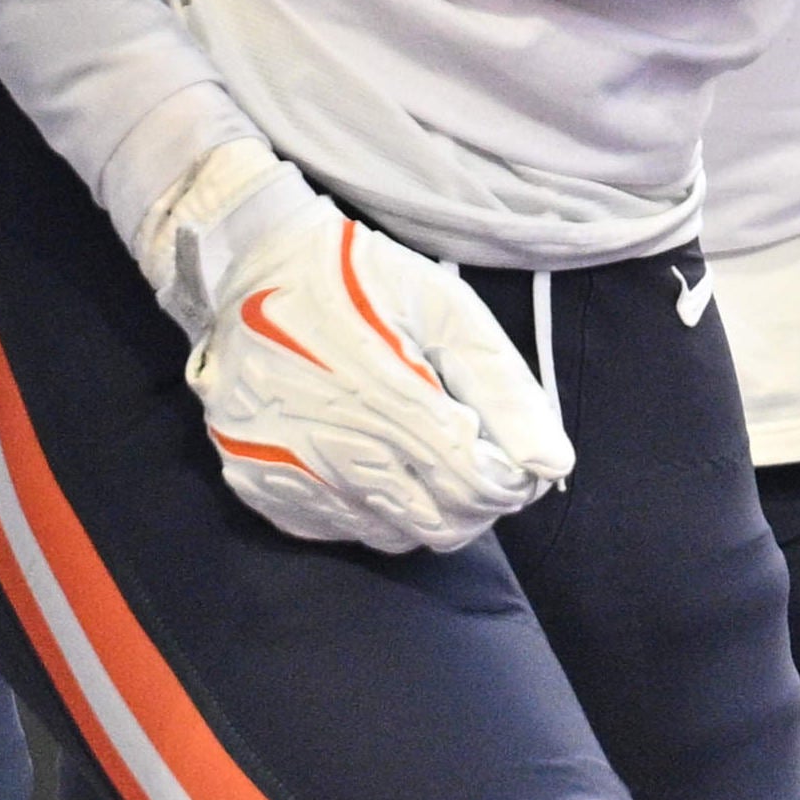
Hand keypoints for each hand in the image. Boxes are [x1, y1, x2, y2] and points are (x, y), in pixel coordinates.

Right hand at [136, 139, 565, 551]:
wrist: (246, 263)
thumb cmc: (359, 280)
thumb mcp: (444, 309)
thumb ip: (504, 388)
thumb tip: (554, 465)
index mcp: (385, 397)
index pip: (477, 487)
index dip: (511, 481)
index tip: (514, 456)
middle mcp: (331, 448)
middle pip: (441, 525)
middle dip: (478, 501)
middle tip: (475, 458)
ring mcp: (287, 473)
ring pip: (395, 536)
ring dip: (429, 507)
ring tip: (425, 454)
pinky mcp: (257, 485)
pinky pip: (342, 530)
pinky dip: (374, 510)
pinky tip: (373, 461)